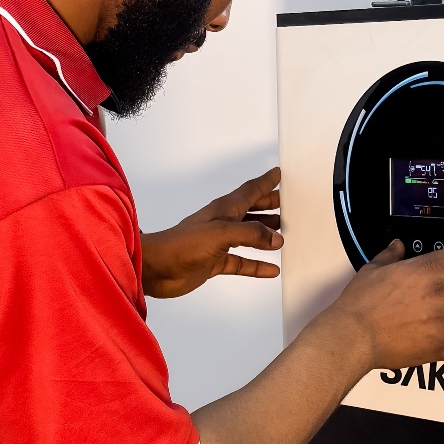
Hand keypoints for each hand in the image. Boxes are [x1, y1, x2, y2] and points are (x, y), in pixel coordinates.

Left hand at [140, 167, 282, 298]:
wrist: (156, 268)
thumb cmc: (180, 244)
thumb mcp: (221, 233)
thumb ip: (250, 234)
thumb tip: (275, 237)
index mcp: (224, 209)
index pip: (250, 191)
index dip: (265, 182)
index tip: (278, 175)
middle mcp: (223, 223)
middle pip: (251, 211)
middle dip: (269, 206)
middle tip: (287, 203)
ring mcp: (219, 243)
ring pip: (249, 236)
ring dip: (265, 234)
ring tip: (283, 234)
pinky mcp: (215, 262)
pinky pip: (242, 262)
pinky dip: (257, 266)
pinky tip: (270, 269)